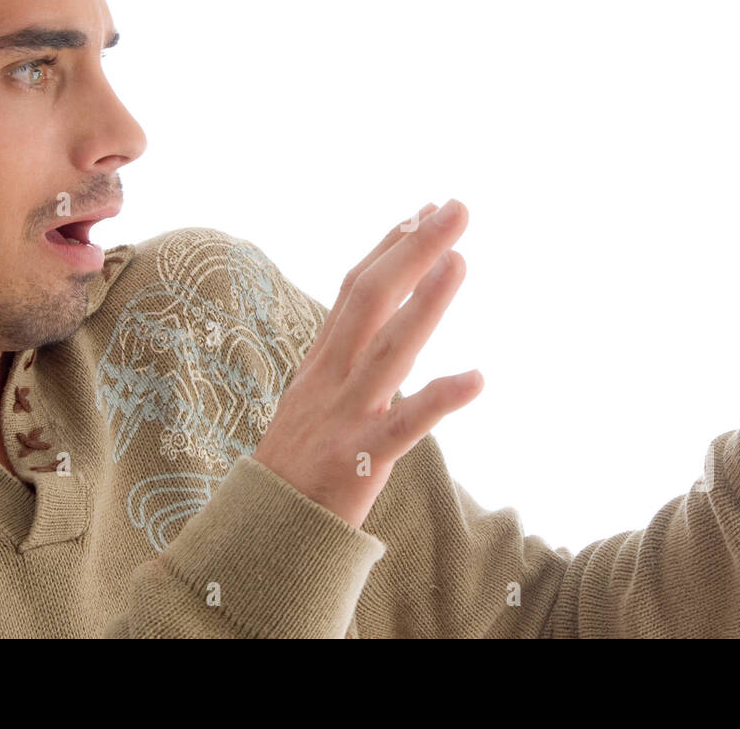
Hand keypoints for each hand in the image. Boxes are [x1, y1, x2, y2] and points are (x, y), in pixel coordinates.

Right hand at [251, 199, 482, 527]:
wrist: (262, 531)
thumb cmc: (297, 463)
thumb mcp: (314, 398)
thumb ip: (345, 359)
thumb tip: (384, 322)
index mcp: (322, 362)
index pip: (355, 290)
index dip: (389, 247)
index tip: (422, 210)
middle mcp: (331, 377)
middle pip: (370, 299)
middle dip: (413, 249)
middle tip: (456, 207)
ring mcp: (343, 415)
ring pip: (387, 350)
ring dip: (425, 303)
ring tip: (460, 260)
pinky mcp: (359, 459)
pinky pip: (404, 426)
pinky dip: (439, 399)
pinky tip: (477, 378)